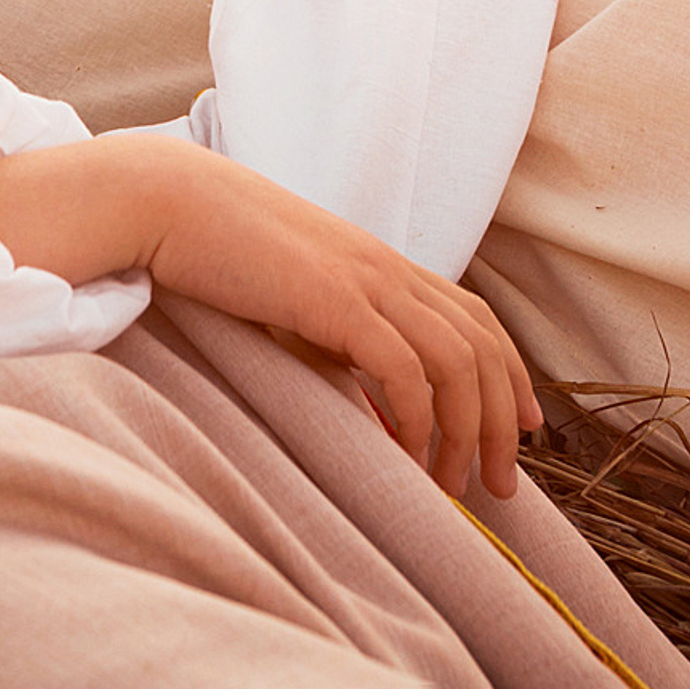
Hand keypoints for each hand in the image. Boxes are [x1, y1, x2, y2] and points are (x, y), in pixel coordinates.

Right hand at [133, 144, 537, 497]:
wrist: (168, 200)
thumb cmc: (218, 251)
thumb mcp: (293, 296)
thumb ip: (335, 337)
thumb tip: (371, 405)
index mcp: (378, 262)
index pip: (474, 316)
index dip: (509, 373)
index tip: (520, 430)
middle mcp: (385, 266)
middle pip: (481, 344)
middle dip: (501, 421)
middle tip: (500, 487)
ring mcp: (363, 278)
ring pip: (457, 359)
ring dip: (466, 432)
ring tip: (454, 488)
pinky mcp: (333, 297)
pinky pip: (402, 367)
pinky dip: (418, 417)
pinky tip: (406, 456)